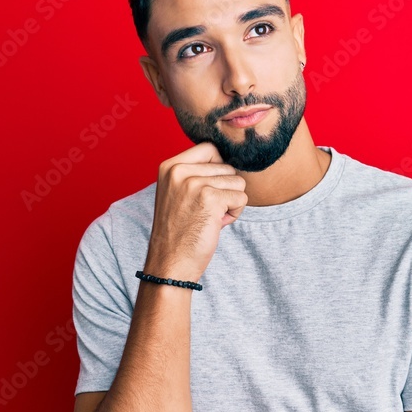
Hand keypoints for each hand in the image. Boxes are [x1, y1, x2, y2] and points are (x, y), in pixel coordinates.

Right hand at [145, 142, 247, 281]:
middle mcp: (179, 170)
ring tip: (211, 217)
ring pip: (237, 181)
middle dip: (225, 189)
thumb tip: (230, 158)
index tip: (209, 190)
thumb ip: (196, 172)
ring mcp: (194, 183)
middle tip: (206, 210)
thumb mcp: (178, 192)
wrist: (169, 263)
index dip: (218, 168)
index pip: (210, 148)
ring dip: (231, 202)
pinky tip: (217, 224)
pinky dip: (235, 213)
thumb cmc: (179, 230)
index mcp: (170, 166)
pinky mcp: (210, 198)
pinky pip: (241, 198)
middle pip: (227, 165)